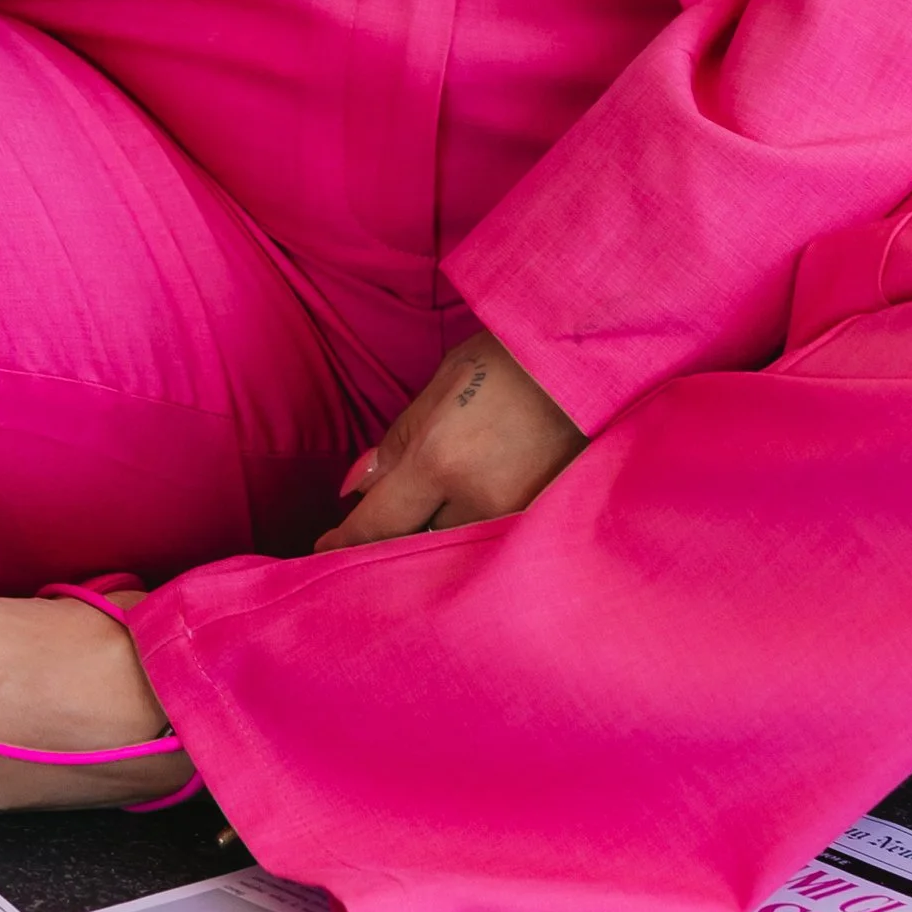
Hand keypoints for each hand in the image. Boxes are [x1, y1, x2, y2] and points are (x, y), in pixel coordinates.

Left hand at [314, 329, 584, 547]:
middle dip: (392, 541)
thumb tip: (355, 488)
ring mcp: (513, 518)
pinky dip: (473, 540)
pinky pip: (491, 546)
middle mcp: (474, 498)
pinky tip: (468, 524)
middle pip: (413, 546)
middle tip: (376, 534)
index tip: (321, 553)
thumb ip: (398, 440)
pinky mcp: (542, 524)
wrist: (590, 360)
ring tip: (431, 521)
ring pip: (454, 550)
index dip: (345, 542)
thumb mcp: (443, 382)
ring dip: (434, 540)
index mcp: (440, 457)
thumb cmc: (511, 358)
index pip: (378, 521)